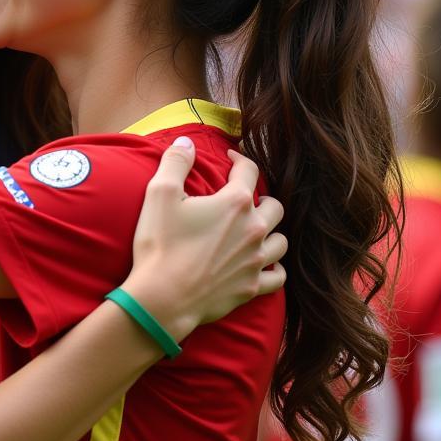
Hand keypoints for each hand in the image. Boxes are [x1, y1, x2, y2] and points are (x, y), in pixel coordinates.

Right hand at [123, 138, 285, 341]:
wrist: (163, 297)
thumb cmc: (160, 244)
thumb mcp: (160, 194)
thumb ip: (175, 162)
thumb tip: (187, 142)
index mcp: (235, 203)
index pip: (249, 171)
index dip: (240, 160)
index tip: (230, 159)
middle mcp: (254, 229)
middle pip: (275, 207)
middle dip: (262, 198)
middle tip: (243, 199)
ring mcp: (256, 261)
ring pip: (281, 241)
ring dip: (271, 232)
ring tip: (255, 231)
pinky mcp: (251, 287)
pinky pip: (278, 277)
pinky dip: (274, 268)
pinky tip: (262, 265)